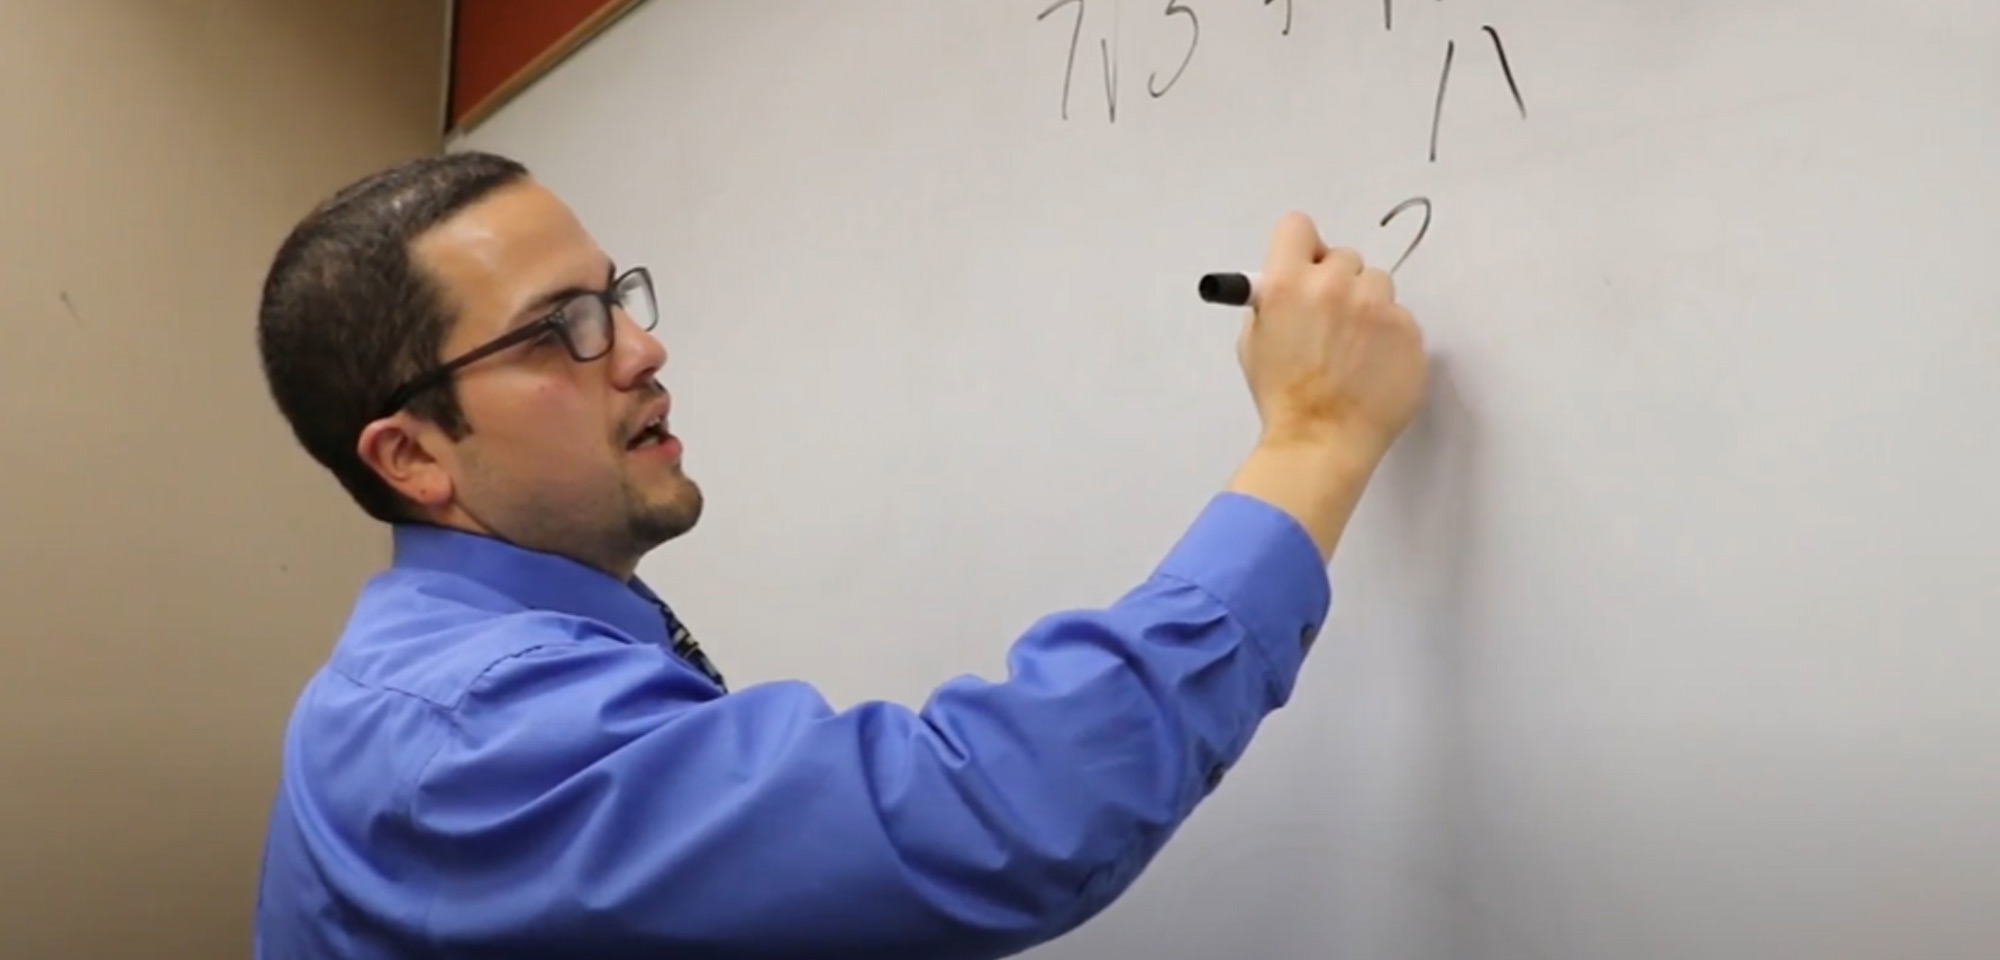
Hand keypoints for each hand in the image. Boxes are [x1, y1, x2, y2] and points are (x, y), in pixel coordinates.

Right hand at [1222, 211, 1429, 561]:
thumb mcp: (1254, 342)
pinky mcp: (1409, 332)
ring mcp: (1378, 308)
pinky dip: (1389, 338)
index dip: (1301, 247)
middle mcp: (1335, 286)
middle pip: (1344, 257)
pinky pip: (1400, 318)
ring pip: (1378, 284)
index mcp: (1287, 284)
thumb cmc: (1282, 398)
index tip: (1305, 268)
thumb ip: (1271, 301)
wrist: (1321, 442)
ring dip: (1367, 307)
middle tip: (1331, 321)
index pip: (1297, 227)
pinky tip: (1372, 367)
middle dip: (1337, 283)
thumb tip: (1289, 282)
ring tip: (1354, 349)